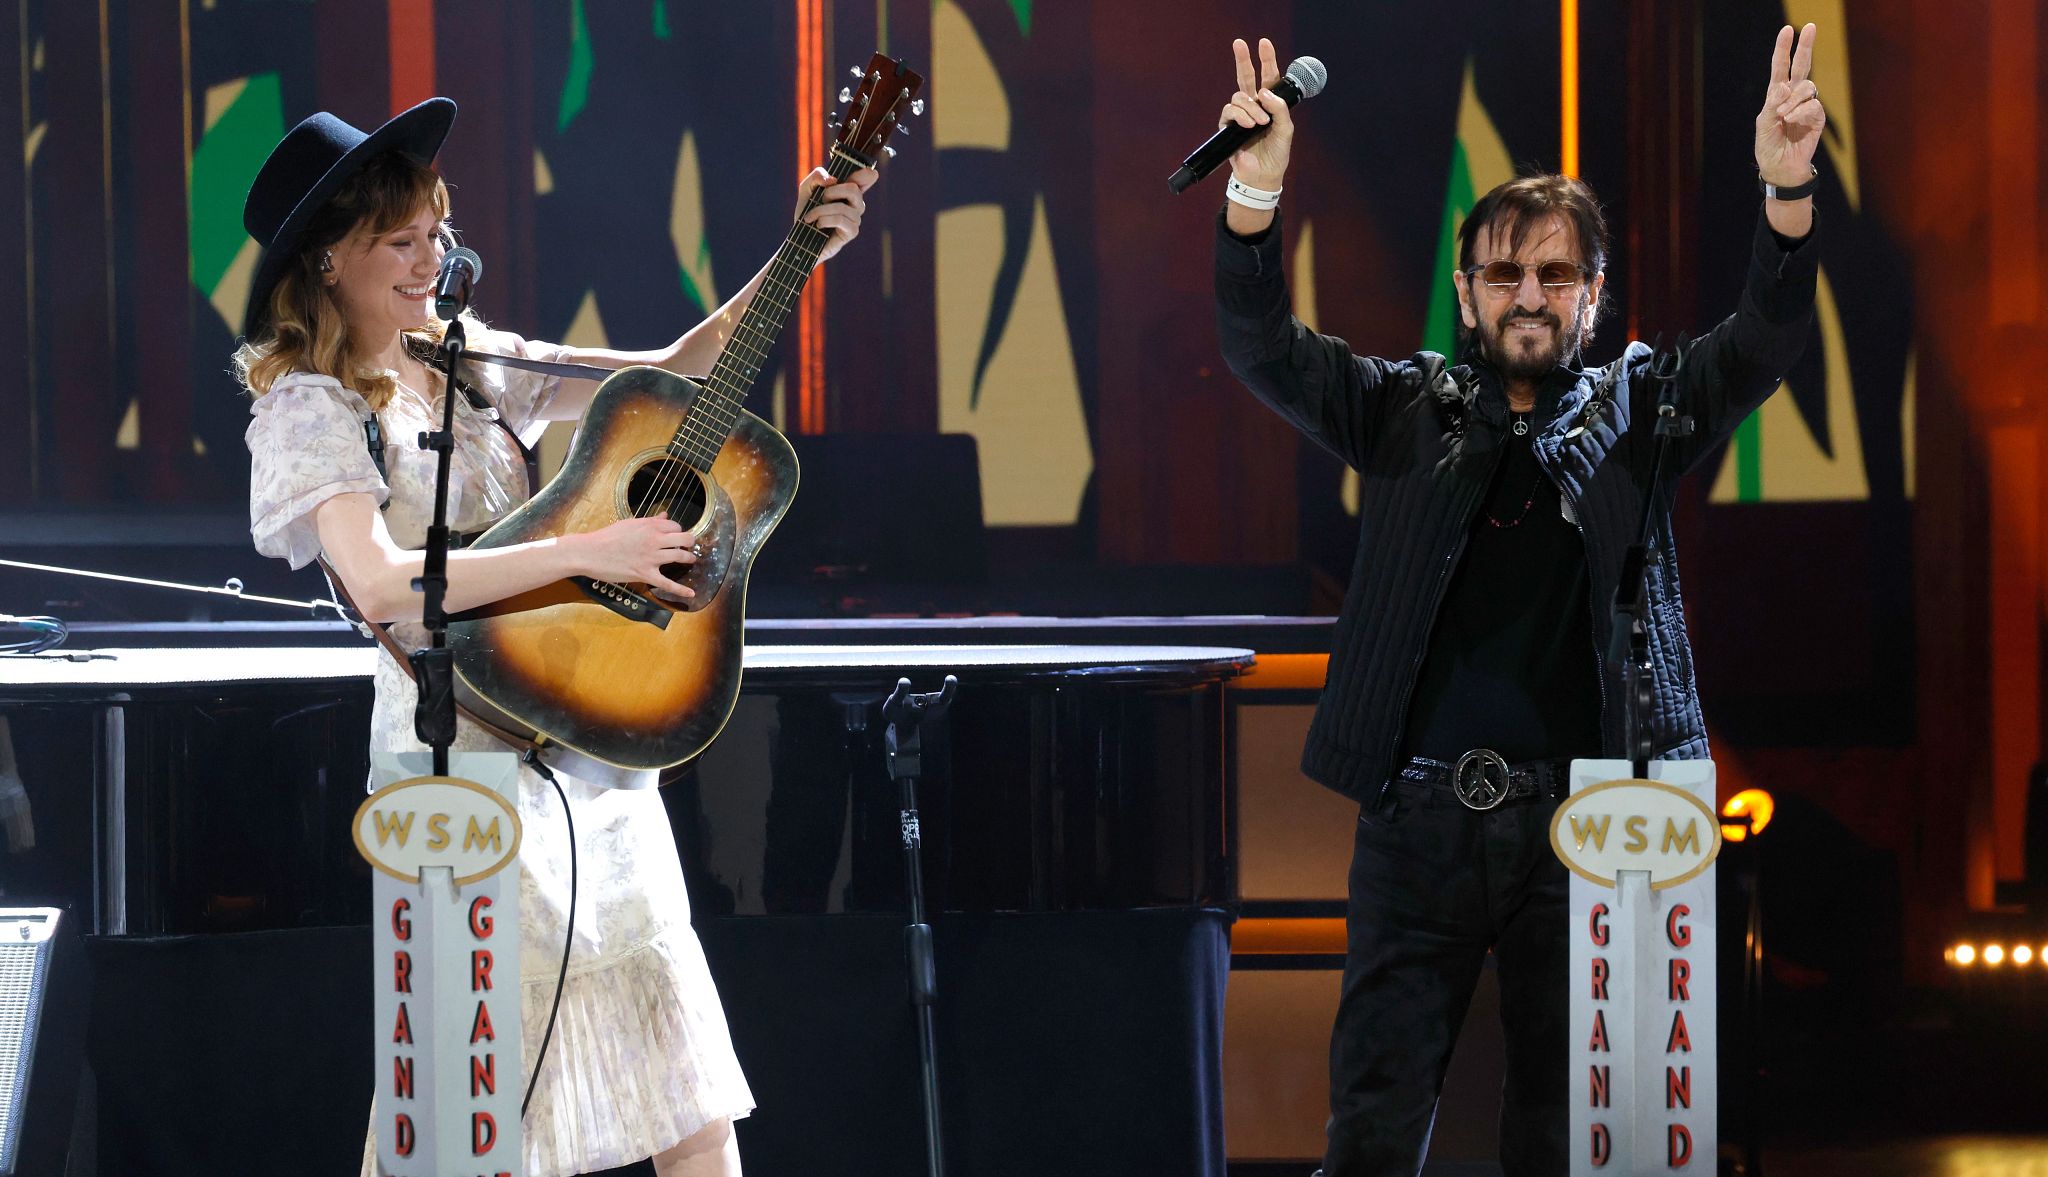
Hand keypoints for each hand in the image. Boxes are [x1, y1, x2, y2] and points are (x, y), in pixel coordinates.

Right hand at [570, 515, 696, 598]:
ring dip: (688, 558)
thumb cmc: (607, 537)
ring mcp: (651, 558)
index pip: (675, 526)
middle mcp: (654, 540)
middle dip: (689, 542)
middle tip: (688, 546)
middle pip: (684, 539)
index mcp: (649, 526)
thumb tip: (664, 516)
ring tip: (690, 559)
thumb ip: (650, 521)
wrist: (590, 552)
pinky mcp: (645, 574)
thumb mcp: (630, 524)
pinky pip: (667, 583)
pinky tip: (691, 593)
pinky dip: (681, 589)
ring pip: (680, 557)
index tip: (675, 536)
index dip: (678, 531)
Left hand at [800, 165, 877, 263]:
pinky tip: (818, 225)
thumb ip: (817, 176)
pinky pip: (841, 220)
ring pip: (843, 207)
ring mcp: (856, 218)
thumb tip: (832, 180)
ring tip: (811, 216)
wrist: (800, 237)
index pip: (867, 177)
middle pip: (853, 189)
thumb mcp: (807, 188)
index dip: (866, 173)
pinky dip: (825, 220)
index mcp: (849, 190)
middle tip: (820, 199)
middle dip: (831, 192)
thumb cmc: (807, 212)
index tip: (863, 171)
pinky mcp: (852, 232)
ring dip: (821, 210)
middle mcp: (856, 204)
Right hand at [1219, 37, 1293, 190]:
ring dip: (1251, 107)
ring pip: (1240, 96)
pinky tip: (1250, 124)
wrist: (1263, 175)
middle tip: (1239, 43)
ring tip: (1260, 122)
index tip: (1264, 42)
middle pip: (1246, 77)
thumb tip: (1264, 93)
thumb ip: (1280, 109)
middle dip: (1243, 59)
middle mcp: (1253, 106)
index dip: (1267, 60)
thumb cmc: (1277, 153)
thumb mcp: (1286, 130)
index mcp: (1269, 104)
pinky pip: (1230, 111)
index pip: (1268, 78)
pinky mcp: (1228, 126)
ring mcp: (1240, 115)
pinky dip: (1241, 116)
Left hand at [1754, 23, 1825, 187]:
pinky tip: (1792, 121)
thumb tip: (1784, 87)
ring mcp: (1806, 105)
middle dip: (1805, 46)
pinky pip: (1812, 105)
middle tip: (1809, 27)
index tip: (1787, 30)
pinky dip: (1800, 112)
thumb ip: (1772, 104)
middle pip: (1801, 66)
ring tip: (1783, 116)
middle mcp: (1793, 96)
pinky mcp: (1817, 117)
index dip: (1783, 49)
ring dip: (1793, 99)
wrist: (1780, 167)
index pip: (1780, 67)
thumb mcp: (1764, 123)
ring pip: (1806, 87)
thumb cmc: (1769, 145)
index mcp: (1777, 94)